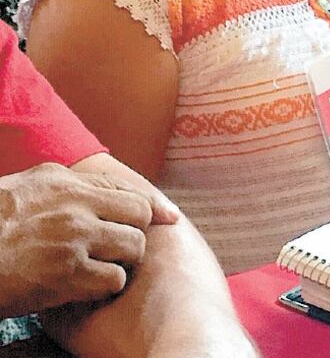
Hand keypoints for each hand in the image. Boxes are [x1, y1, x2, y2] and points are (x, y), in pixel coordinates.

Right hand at [0, 162, 178, 316]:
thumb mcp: (22, 188)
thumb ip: (63, 186)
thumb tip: (99, 190)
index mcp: (62, 181)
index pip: (125, 187)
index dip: (152, 205)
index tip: (167, 217)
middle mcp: (74, 205)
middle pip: (139, 214)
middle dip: (136, 232)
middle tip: (120, 248)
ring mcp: (73, 239)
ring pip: (133, 247)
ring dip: (122, 262)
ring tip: (101, 268)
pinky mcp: (66, 275)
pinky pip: (113, 280)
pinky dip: (105, 287)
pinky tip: (88, 288)